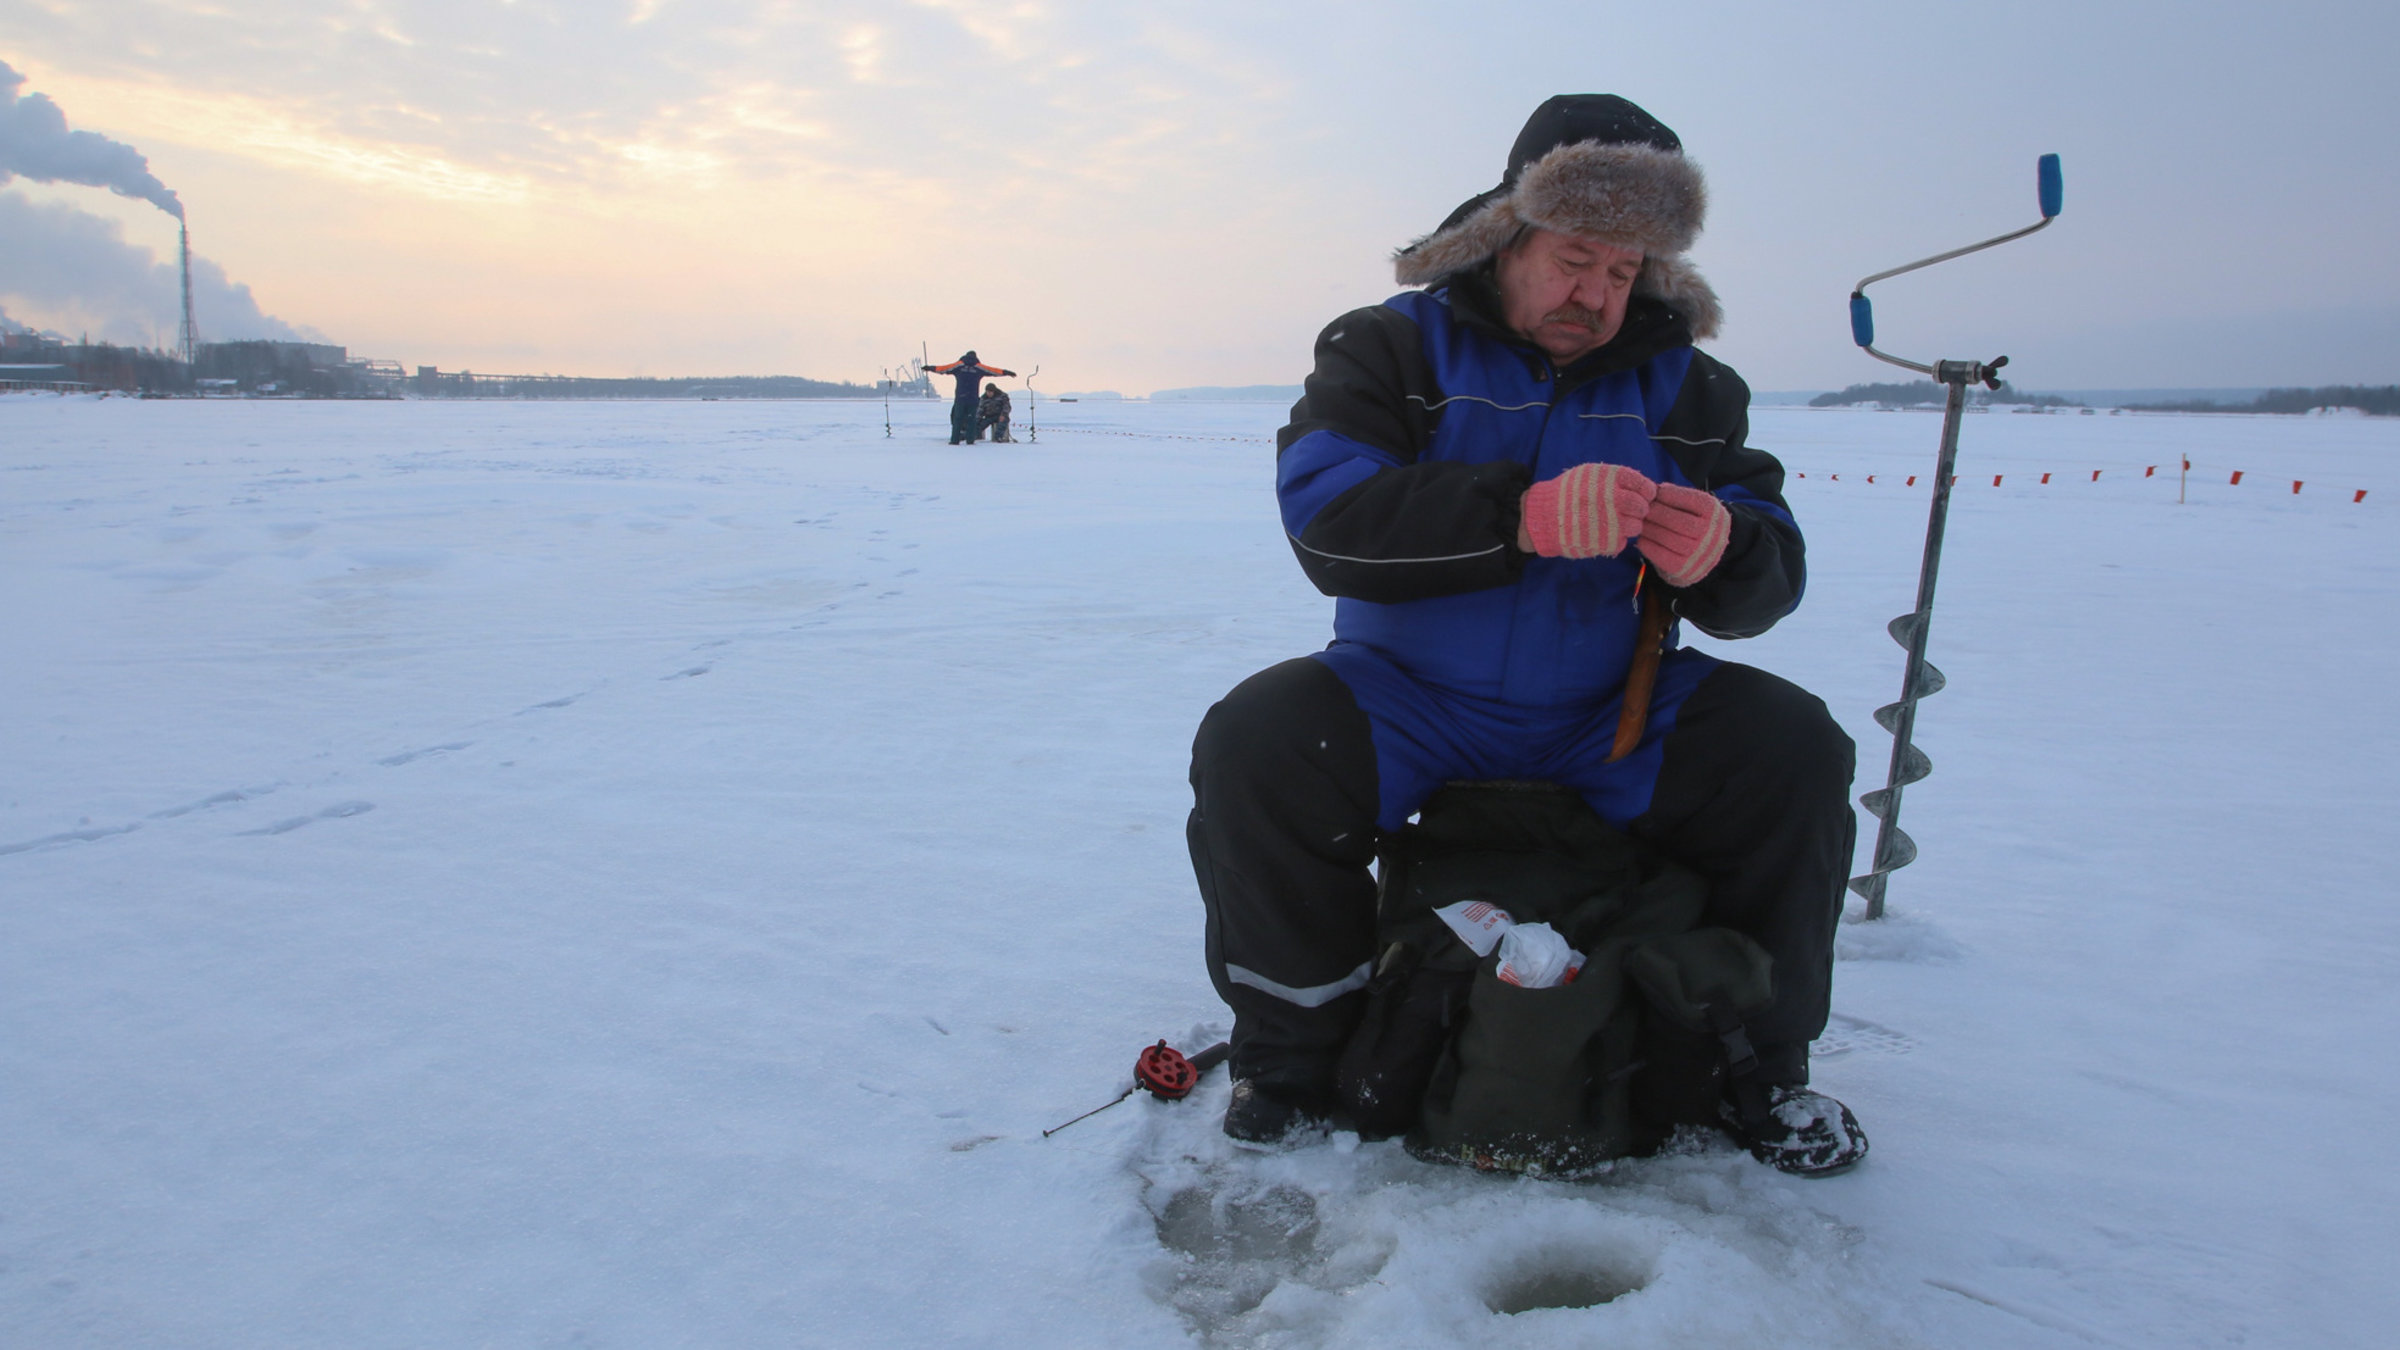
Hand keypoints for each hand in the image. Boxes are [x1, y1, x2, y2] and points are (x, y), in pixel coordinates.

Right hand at [1516, 463, 1654, 558]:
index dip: (1647, 492)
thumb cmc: (1566, 494)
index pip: (1643, 485)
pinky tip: (1603, 534)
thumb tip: (1641, 487)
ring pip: (1636, 527)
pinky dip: (1616, 540)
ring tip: (1615, 524)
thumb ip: (1614, 479)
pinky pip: (1622, 542)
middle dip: (1640, 510)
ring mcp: (1610, 522)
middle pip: (1642, 507)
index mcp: (1609, 479)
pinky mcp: (1604, 542)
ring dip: (1630, 526)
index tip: (1643, 496)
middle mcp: (1612, 499)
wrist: (1541, 517)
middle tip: (1631, 512)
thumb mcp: (1588, 475)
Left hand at [1635, 482, 1732, 585]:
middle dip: (1657, 513)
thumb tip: (1653, 489)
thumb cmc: (1694, 523)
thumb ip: (1677, 497)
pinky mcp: (1685, 570)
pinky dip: (1649, 546)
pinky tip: (1642, 539)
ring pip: (1670, 538)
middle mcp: (1711, 534)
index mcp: (1714, 513)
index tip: (1653, 493)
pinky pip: (1663, 556)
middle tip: (1640, 509)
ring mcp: (1699, 554)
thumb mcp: (1694, 507)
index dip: (1668, 495)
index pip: (1691, 500)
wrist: (1704, 557)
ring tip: (1639, 523)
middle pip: (1680, 521)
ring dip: (1650, 529)